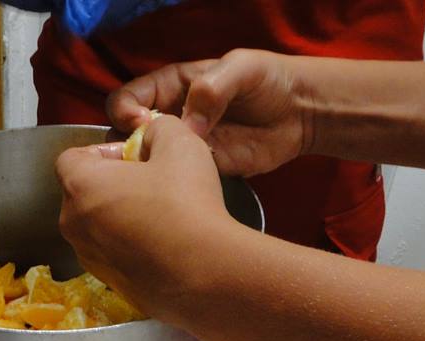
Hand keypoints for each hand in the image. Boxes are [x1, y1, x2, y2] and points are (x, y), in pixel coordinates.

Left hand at [55, 115, 237, 324]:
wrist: (205, 274)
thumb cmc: (187, 204)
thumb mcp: (179, 142)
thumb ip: (156, 128)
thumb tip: (149, 137)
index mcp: (80, 186)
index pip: (70, 158)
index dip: (102, 151)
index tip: (133, 156)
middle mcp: (73, 225)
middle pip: (82, 193)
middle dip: (111, 183)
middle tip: (151, 183)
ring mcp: (89, 258)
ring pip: (97, 226)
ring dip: (120, 215)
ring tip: (161, 215)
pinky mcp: (109, 283)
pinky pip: (114, 254)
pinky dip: (130, 246)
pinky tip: (164, 244)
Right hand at [106, 49, 313, 176]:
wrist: (299, 114)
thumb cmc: (268, 80)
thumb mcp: (242, 69)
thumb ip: (211, 88)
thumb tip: (188, 123)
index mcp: (169, 88)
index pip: (126, 99)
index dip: (125, 112)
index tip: (141, 124)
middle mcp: (168, 119)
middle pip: (125, 136)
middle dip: (125, 146)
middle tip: (144, 154)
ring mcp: (180, 148)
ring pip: (145, 163)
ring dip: (144, 172)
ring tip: (158, 175)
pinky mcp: (198, 171)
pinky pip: (174, 182)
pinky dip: (170, 187)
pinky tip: (179, 188)